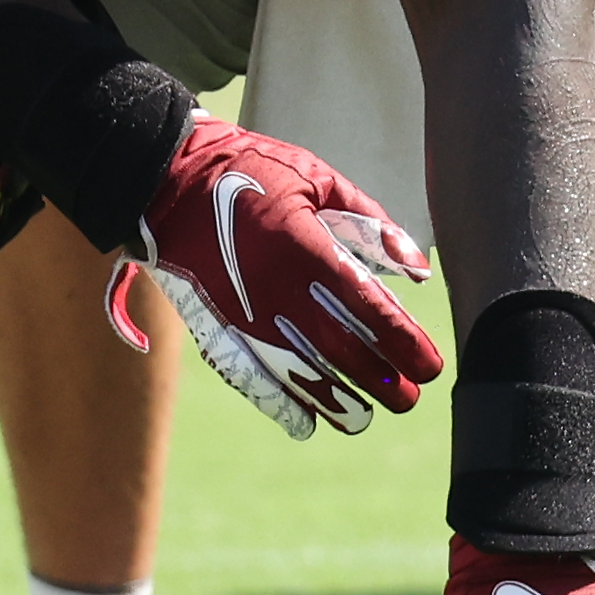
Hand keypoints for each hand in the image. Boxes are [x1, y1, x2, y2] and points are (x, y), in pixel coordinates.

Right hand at [97, 116, 441, 436]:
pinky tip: (305, 423)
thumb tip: (415, 271)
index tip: (430, 366)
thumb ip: (369, 224)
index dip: (404, 344)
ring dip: (337, 402)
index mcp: (307, 248)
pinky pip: (249, 376)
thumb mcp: (316, 178)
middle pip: (342, 350)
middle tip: (408, 398)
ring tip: (365, 418)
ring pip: (300, 374)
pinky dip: (278, 403)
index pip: (370, 310)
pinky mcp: (213, 327)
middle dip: (381, 380)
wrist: (164, 178)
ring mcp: (243, 315)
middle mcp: (277, 290)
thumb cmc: (250, 171)